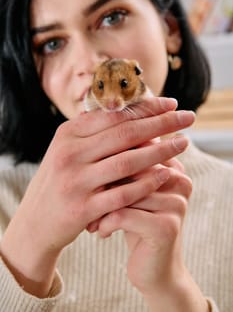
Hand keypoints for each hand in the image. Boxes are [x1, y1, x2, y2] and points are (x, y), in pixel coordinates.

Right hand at [0, 97, 194, 296]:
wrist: (36, 221)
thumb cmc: (60, 180)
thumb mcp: (69, 150)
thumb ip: (94, 132)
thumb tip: (131, 113)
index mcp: (68, 134)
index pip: (114, 115)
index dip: (146, 108)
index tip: (171, 103)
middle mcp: (70, 154)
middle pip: (125, 134)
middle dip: (162, 123)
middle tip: (189, 117)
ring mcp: (76, 182)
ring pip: (127, 162)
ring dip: (161, 151)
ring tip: (184, 144)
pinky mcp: (83, 209)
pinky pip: (123, 193)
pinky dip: (147, 183)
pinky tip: (166, 174)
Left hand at [96, 152, 208, 311]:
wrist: (155, 268)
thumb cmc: (137, 222)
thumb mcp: (132, 192)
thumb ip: (123, 167)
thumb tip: (94, 142)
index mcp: (172, 167)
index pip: (137, 149)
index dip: (110, 160)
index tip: (89, 173)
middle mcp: (179, 181)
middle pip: (131, 168)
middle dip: (104, 183)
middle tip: (84, 195)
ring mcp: (176, 204)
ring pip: (125, 192)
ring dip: (101, 207)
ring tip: (91, 218)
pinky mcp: (167, 227)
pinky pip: (124, 215)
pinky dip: (106, 223)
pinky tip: (101, 232)